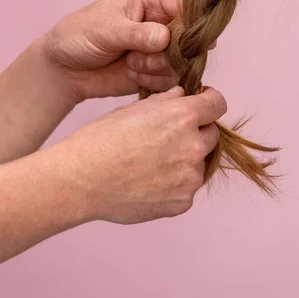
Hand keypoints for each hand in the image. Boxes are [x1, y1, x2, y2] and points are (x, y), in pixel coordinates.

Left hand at [43, 0, 181, 101]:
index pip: (188, 4)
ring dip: (158, 68)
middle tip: (140, 56)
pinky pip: (174, 80)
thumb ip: (136, 33)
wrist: (64, 69)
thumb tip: (164, 38)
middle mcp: (164, 22)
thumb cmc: (79, 35)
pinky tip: (133, 76)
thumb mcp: (105, 29)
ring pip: (184, 61)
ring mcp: (163, 48)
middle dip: (169, 52)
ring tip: (131, 64)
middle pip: (191, 37)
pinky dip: (155, 82)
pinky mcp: (159, 71)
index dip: (192, 22)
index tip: (182, 41)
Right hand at [56, 86, 225, 223]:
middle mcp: (193, 146)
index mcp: (182, 116)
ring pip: (199, 163)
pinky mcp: (182, 202)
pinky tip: (148, 181)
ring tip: (152, 162)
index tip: (200, 105)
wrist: (80, 180)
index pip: (218, 103)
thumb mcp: (133, 109)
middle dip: (196, 132)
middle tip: (168, 137)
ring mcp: (189, 178)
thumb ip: (165, 101)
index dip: (209, 102)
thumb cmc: (101, 139)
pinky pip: (186, 188)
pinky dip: (174, 184)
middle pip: (211, 134)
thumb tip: (182, 95)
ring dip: (185, 160)